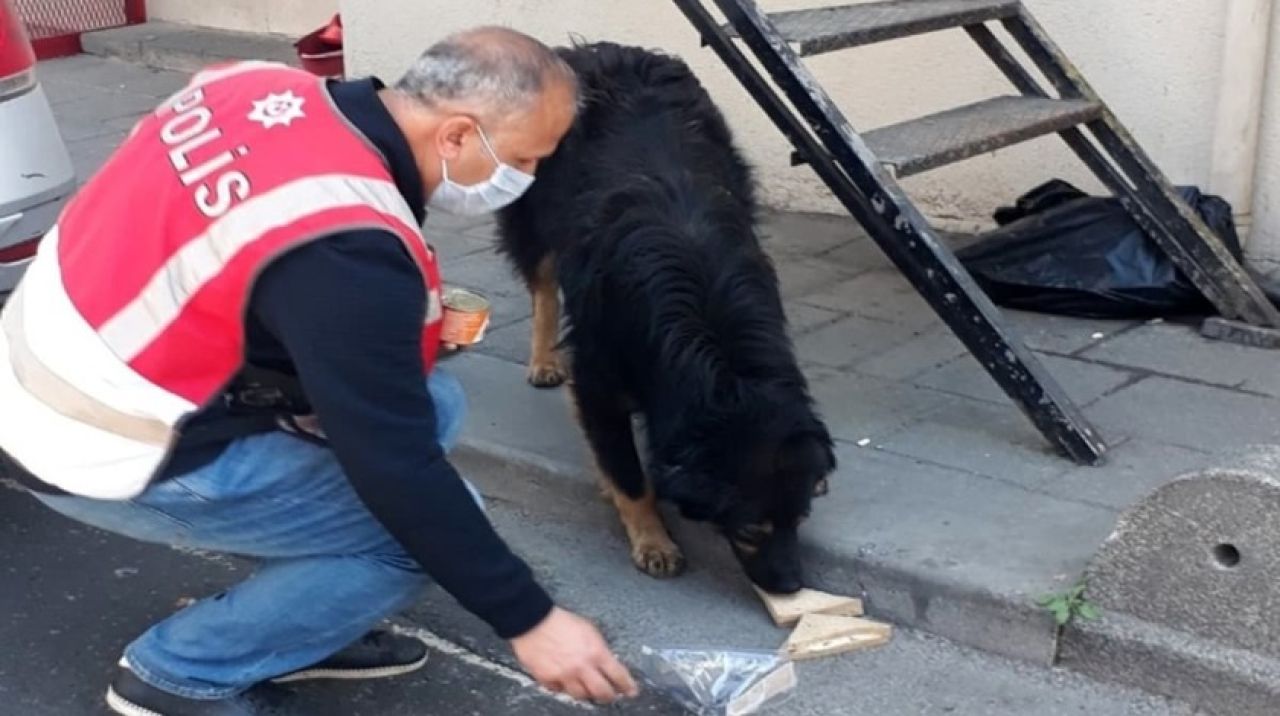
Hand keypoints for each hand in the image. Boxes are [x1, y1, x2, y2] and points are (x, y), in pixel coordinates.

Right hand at [510, 607, 638, 703]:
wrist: (533, 621)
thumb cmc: (561, 621)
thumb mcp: (589, 629)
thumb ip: (599, 648)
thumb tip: (607, 662)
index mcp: (596, 652)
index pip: (618, 675)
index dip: (628, 686)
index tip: (631, 691)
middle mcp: (582, 667)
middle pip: (602, 693)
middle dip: (609, 696)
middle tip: (609, 695)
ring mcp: (564, 676)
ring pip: (581, 696)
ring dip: (586, 692)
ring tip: (586, 687)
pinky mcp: (548, 679)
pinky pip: (560, 691)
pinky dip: (563, 687)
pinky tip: (564, 680)